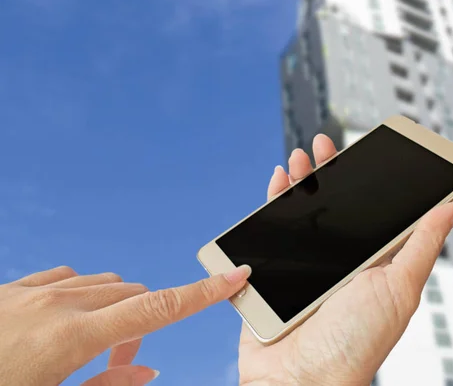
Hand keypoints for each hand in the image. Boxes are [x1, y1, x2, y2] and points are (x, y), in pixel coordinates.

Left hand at [0, 264, 249, 385]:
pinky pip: (63, 278)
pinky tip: (62, 318)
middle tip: (122, 364)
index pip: (158, 309)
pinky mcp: (9, 289)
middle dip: (142, 323)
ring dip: (112, 310)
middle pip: (131, 296)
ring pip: (99, 284)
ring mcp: (29, 291)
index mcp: (71, 337)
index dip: (203, 294)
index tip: (236, 276)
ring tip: (89, 349)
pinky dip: (79, 295)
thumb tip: (146, 371)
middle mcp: (56, 302)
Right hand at [238, 134, 452, 385]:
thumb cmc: (356, 343)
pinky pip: (272, 227)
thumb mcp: (399, 286)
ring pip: (301, 209)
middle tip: (326, 143)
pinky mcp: (273, 269)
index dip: (371, 176)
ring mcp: (306, 262)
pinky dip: (273, 200)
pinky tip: (278, 182)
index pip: (373, 207)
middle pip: (333, 203)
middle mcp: (339, 257)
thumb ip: (422, 243)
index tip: (371, 149)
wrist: (301, 380)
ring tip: (301, 156)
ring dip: (300, 178)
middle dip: (329, 168)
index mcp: (372, 259)